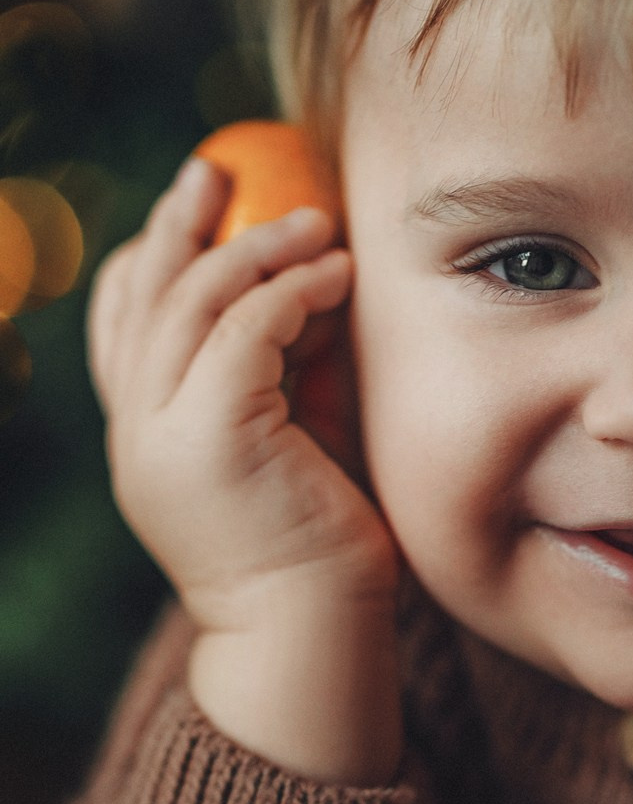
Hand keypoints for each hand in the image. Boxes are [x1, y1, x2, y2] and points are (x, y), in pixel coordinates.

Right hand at [88, 158, 402, 782]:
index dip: (152, 258)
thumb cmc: (311, 537)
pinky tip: (337, 270)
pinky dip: (292, 287)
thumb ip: (272, 369)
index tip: (197, 214)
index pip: (123, 324)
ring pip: (189, 302)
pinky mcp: (209, 440)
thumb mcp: (280, 436)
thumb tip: (304, 287)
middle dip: (177, 224)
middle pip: (143, 296)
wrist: (311, 636)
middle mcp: (137, 431)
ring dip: (252, 245)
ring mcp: (162, 437)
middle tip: (213, 167)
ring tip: (310, 216)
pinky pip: (246, 328)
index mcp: (145, 434)